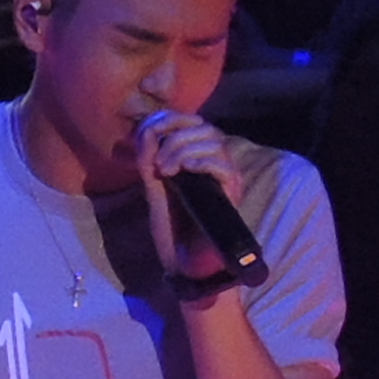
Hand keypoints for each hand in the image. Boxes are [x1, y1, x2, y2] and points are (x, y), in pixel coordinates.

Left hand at [131, 108, 250, 284]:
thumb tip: (146, 129)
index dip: (173, 118)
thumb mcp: (153, 188)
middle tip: (158, 164)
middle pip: (204, 127)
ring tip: (166, 173)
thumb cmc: (171, 227)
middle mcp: (214, 163)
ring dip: (183, 150)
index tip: (151, 130)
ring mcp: (225, 177)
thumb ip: (149, 160)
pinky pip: (223, 165)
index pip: (194, 122)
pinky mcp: (232, 192)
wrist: (183, 260)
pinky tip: (186, 171)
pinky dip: (202, 161)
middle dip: (175, 137)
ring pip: (213, 142)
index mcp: (196, 157)